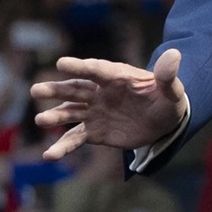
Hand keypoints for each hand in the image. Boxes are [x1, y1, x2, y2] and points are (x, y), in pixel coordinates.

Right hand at [32, 51, 184, 159]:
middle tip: (36, 90)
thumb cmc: (167, 101)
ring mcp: (95, 112)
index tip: (61, 63)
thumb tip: (175, 55)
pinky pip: (75, 138)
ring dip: (55, 116)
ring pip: (70, 112)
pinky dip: (62, 146)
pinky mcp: (94, 132)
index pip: (96, 70)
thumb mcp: (172, 91)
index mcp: (117, 77)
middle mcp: (101, 92)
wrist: (164, 122)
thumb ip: (168, 76)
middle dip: (56, 90)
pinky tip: (49, 155)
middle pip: (75, 89)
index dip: (80, 66)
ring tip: (40, 120)